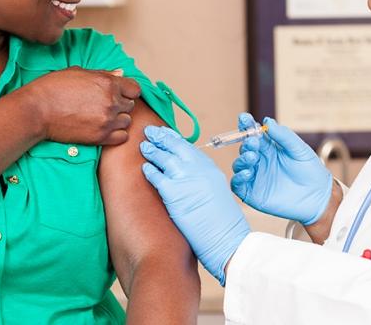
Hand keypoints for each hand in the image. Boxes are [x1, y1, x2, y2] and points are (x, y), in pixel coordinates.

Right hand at [25, 67, 139, 144]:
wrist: (36, 110)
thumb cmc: (53, 88)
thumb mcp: (78, 72)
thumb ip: (103, 74)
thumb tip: (121, 74)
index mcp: (108, 83)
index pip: (135, 89)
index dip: (127, 91)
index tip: (119, 94)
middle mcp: (111, 101)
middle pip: (130, 105)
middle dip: (120, 104)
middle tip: (103, 105)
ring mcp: (107, 120)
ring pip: (127, 121)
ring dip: (118, 119)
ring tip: (101, 117)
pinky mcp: (100, 137)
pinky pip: (122, 137)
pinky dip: (116, 134)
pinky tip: (103, 128)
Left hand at [141, 126, 249, 285]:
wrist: (227, 239)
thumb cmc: (223, 224)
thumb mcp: (217, 193)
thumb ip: (203, 181)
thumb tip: (189, 179)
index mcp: (210, 168)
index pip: (189, 148)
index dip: (175, 139)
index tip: (166, 134)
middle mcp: (199, 169)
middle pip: (176, 147)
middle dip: (162, 137)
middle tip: (151, 131)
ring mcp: (186, 179)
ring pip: (164, 158)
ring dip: (153, 150)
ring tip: (144, 146)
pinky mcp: (174, 192)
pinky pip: (157, 177)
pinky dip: (150, 171)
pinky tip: (145, 168)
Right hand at [230, 113, 332, 225]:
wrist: (318, 196)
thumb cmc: (311, 171)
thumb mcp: (299, 149)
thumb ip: (283, 136)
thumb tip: (267, 121)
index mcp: (270, 148)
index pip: (253, 134)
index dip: (246, 125)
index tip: (244, 118)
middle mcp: (260, 161)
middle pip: (245, 148)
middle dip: (246, 143)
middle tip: (253, 142)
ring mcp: (256, 177)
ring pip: (239, 165)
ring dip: (242, 159)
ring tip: (252, 157)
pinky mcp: (253, 194)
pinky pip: (237, 185)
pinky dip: (238, 177)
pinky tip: (248, 172)